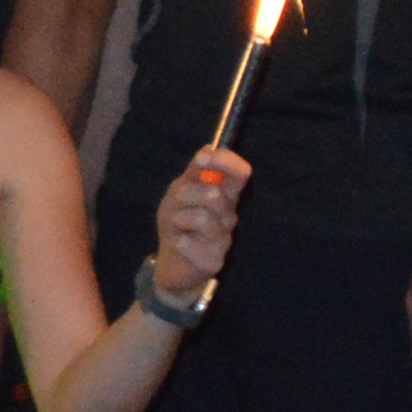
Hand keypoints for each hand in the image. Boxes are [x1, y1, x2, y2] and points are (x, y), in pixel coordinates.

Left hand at [149, 148, 248, 306]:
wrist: (172, 263)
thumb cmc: (178, 225)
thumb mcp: (179, 194)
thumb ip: (193, 174)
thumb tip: (207, 148)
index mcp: (225, 196)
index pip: (239, 174)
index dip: (225, 161)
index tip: (202, 159)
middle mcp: (230, 216)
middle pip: (215, 194)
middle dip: (187, 194)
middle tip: (176, 202)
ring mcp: (224, 239)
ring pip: (202, 218)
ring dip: (180, 218)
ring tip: (176, 226)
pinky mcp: (214, 261)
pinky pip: (191, 244)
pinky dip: (179, 242)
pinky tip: (180, 245)